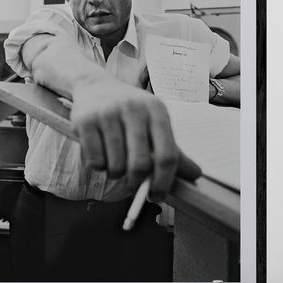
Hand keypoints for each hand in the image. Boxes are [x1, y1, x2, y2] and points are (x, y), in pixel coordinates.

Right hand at [70, 77, 200, 199]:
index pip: (167, 155)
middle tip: (133, 186)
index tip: (158, 196)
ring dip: (116, 175)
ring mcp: (108, 113)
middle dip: (136, 183)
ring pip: (116, 166)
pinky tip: (101, 154)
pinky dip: (99, 167)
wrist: (94, 86)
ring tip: (115, 163)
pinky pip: (95, 161)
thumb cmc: (131, 112)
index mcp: (157, 110)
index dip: (164, 181)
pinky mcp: (85, 121)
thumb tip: (196, 175)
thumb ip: (173, 151)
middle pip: (140, 164)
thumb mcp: (155, 124)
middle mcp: (134, 109)